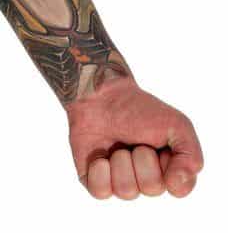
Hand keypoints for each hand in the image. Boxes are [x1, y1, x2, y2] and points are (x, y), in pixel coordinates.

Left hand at [66, 75, 202, 199]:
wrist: (102, 95)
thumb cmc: (139, 108)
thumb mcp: (176, 124)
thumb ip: (191, 156)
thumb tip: (178, 184)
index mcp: (168, 169)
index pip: (179, 188)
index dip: (169, 165)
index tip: (160, 143)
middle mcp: (145, 179)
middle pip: (151, 188)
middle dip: (143, 158)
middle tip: (136, 140)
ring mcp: (120, 181)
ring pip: (127, 191)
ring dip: (121, 161)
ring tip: (118, 145)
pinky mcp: (96, 180)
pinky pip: (101, 191)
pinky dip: (100, 170)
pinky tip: (100, 155)